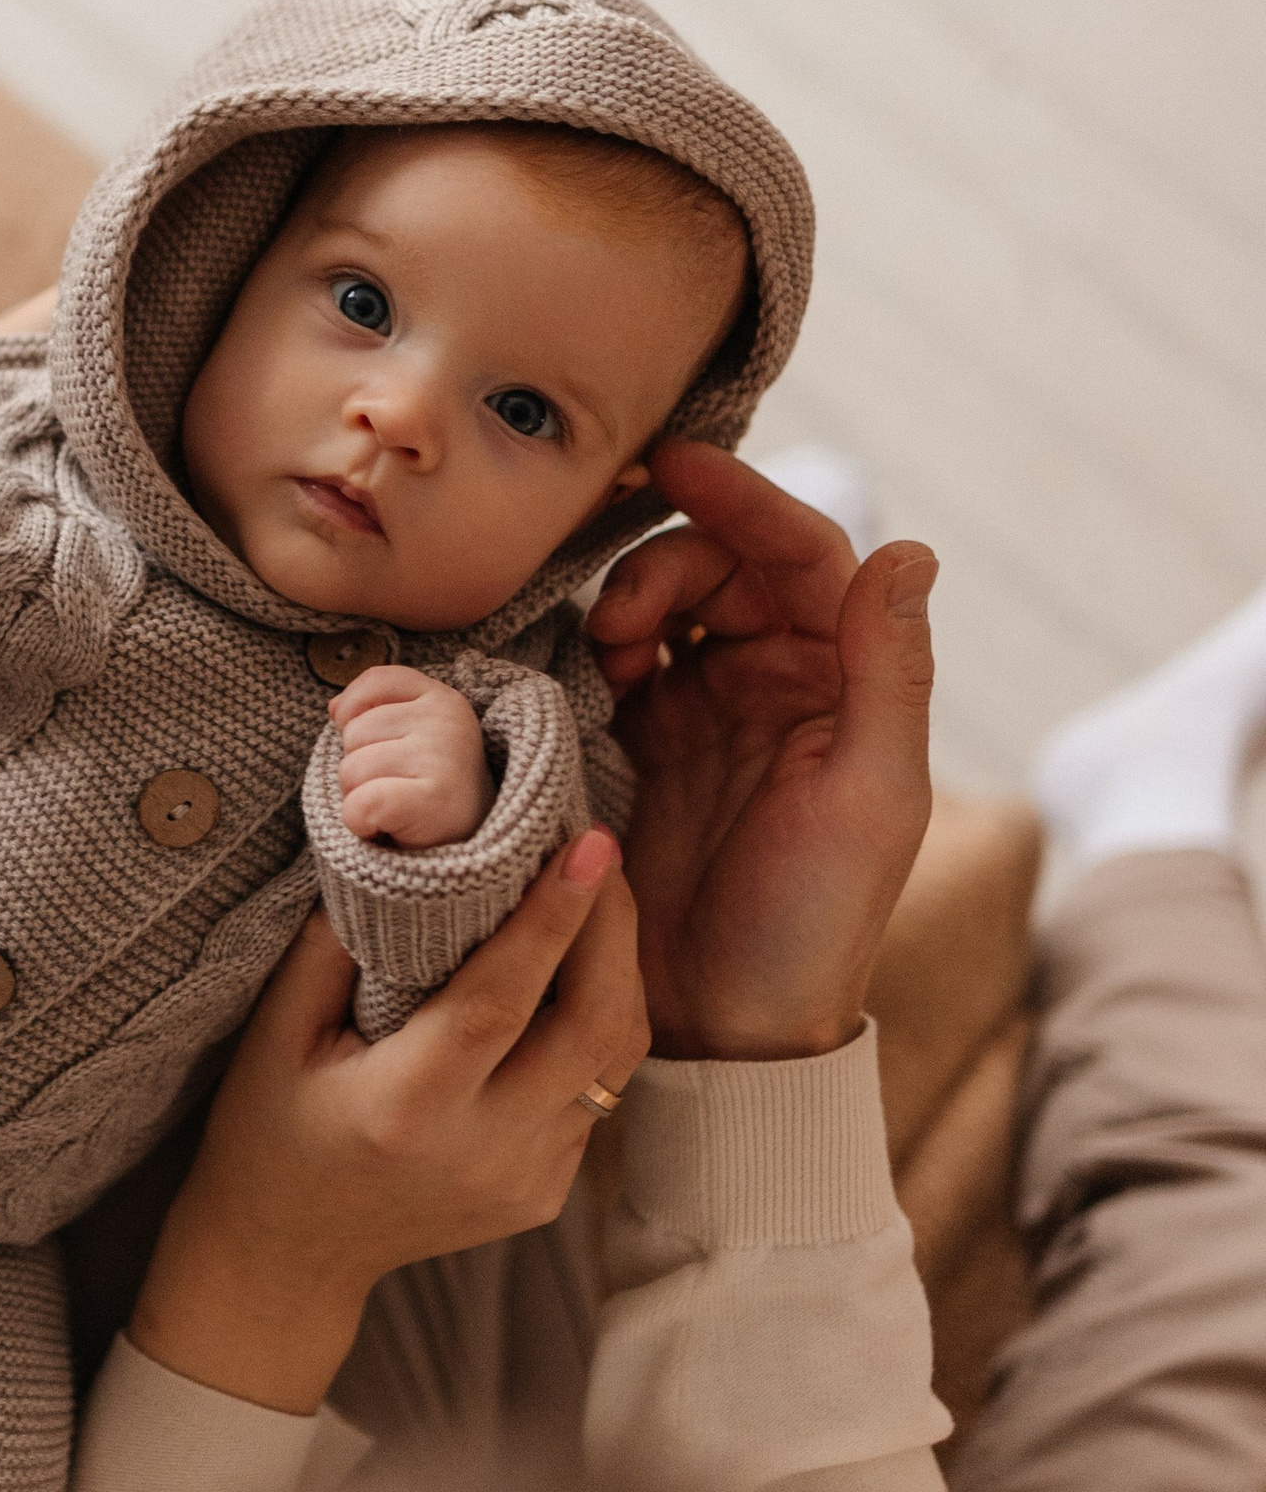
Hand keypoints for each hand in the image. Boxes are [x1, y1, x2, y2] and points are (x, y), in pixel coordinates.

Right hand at [128, 833, 646, 1413]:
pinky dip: (596, 1026)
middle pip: (594, 1027)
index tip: (587, 842)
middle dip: (613, 929)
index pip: (503, 998)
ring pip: (614, 1061)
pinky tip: (573, 978)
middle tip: (599, 851)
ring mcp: (525, 1179)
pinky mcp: (545, 1192)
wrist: (289, 1258)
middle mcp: (482, 1150)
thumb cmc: (268, 1131)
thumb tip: (400, 853)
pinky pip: (595, 1094)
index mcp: (408, 1108)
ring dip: (618, 972)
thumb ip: (334, 944)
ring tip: (596, 901)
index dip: (554, 917)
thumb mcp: (275, 1033)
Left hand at [329, 660, 489, 846]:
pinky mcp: (432, 799)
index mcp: (443, 699)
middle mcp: (447, 721)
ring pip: (349, 770)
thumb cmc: (431, 791)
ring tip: (396, 808)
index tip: (379, 745)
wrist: (471, 849)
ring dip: (359, 797)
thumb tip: (334, 707)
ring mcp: (442, 757)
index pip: (375, 681)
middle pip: (352, 732)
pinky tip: (386, 827)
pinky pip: (359, 804)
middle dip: (359, 767)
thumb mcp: (411, 737)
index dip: (356, 711)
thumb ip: (374, 711)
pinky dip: (359, 823)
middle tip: (397, 789)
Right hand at [584, 440, 935, 1063]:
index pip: (803, 553)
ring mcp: (705, 710)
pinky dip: (590, 647)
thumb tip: (909, 549)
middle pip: (722, 562)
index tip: (675, 465)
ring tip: (606, 655)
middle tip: (627, 620)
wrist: (723, 1026)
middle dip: (669, 560)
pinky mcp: (638, 743)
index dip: (744, 500)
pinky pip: (610, 659)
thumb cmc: (814, 925)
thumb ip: (889, 672)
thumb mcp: (872, 800)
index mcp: (848, 683)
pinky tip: (583, 677)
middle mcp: (779, 681)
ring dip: (628, 601)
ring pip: (662, 601)